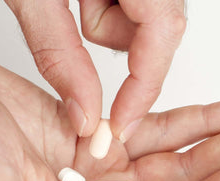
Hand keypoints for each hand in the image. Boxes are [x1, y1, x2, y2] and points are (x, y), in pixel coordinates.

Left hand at [4, 0, 185, 140]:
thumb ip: (58, 53)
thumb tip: (83, 115)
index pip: (161, 36)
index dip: (141, 90)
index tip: (120, 129)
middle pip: (154, 34)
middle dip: (108, 35)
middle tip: (72, 9)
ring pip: (143, 24)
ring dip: (103, 20)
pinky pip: (136, 10)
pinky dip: (107, 9)